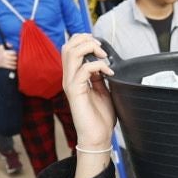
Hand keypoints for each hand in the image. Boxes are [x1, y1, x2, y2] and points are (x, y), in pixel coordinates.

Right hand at [0, 44, 17, 70]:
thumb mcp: (1, 46)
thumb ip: (7, 45)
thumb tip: (12, 45)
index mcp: (5, 52)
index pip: (14, 52)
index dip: (15, 53)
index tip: (15, 53)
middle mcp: (5, 57)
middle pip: (15, 58)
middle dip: (16, 58)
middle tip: (16, 58)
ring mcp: (5, 62)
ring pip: (13, 63)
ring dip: (15, 62)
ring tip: (16, 62)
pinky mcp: (4, 66)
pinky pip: (11, 67)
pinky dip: (14, 67)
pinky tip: (15, 66)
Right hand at [60, 33, 114, 148]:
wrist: (98, 136)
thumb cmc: (100, 117)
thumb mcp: (102, 90)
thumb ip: (98, 76)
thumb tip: (103, 62)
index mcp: (74, 76)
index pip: (71, 48)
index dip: (84, 40)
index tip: (101, 46)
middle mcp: (69, 77)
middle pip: (68, 46)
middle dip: (86, 40)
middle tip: (102, 48)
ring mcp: (70, 83)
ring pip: (72, 53)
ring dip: (90, 48)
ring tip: (104, 57)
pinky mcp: (75, 91)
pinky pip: (84, 69)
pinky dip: (98, 66)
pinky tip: (108, 73)